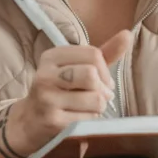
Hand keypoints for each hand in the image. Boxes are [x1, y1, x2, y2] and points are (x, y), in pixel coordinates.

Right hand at [9, 29, 131, 155]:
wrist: (30, 122)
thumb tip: (127, 34)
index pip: (93, 54)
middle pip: (92, 75)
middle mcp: (46, 75)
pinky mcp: (53, 121)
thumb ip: (104, 53)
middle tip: (99, 95)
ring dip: (99, 106)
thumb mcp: (78, 68)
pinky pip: (89, 119)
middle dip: (103, 88)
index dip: (105, 70)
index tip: (102, 80)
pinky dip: (91, 120)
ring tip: (87, 107)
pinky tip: (79, 119)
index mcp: (52, 56)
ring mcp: (47, 99)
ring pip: (96, 99)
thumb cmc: (60, 91)